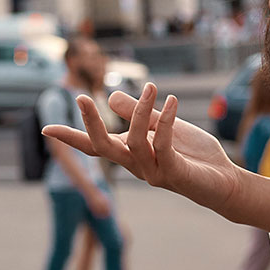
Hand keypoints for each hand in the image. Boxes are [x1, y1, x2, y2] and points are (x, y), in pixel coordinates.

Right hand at [43, 83, 239, 213]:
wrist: (224, 181)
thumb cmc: (192, 154)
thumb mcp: (163, 126)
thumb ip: (140, 114)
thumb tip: (110, 97)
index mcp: (130, 153)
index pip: (95, 145)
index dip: (71, 137)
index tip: (46, 128)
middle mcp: (136, 165)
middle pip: (103, 148)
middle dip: (91, 124)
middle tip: (81, 97)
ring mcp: (153, 172)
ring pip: (134, 142)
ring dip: (141, 111)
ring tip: (152, 87)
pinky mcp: (174, 173)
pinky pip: (163, 145)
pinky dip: (166, 121)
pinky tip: (172, 102)